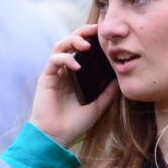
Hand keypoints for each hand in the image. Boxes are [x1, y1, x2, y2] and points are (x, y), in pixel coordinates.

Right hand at [28, 24, 116, 146]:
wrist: (56, 137)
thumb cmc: (75, 124)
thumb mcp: (98, 106)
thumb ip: (108, 93)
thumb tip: (121, 80)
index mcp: (77, 74)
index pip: (83, 50)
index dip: (91, 38)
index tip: (105, 34)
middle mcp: (65, 70)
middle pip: (71, 42)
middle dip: (82, 32)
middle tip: (96, 30)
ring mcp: (55, 72)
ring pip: (61, 46)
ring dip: (73, 41)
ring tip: (86, 45)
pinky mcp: (46, 78)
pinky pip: (54, 60)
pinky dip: (65, 58)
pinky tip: (76, 65)